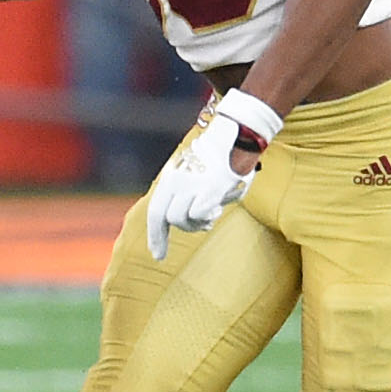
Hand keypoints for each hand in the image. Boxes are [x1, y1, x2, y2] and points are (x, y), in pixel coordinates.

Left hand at [146, 110, 256, 261]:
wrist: (236, 136)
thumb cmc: (221, 158)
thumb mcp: (197, 177)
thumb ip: (190, 196)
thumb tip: (197, 221)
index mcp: (171, 178)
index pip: (155, 211)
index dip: (155, 235)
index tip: (157, 255)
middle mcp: (176, 181)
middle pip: (164, 217)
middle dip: (167, 236)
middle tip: (174, 245)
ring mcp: (191, 185)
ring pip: (181, 219)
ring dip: (196, 224)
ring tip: (210, 215)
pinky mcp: (208, 188)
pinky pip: (199, 214)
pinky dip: (207, 216)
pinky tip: (217, 208)